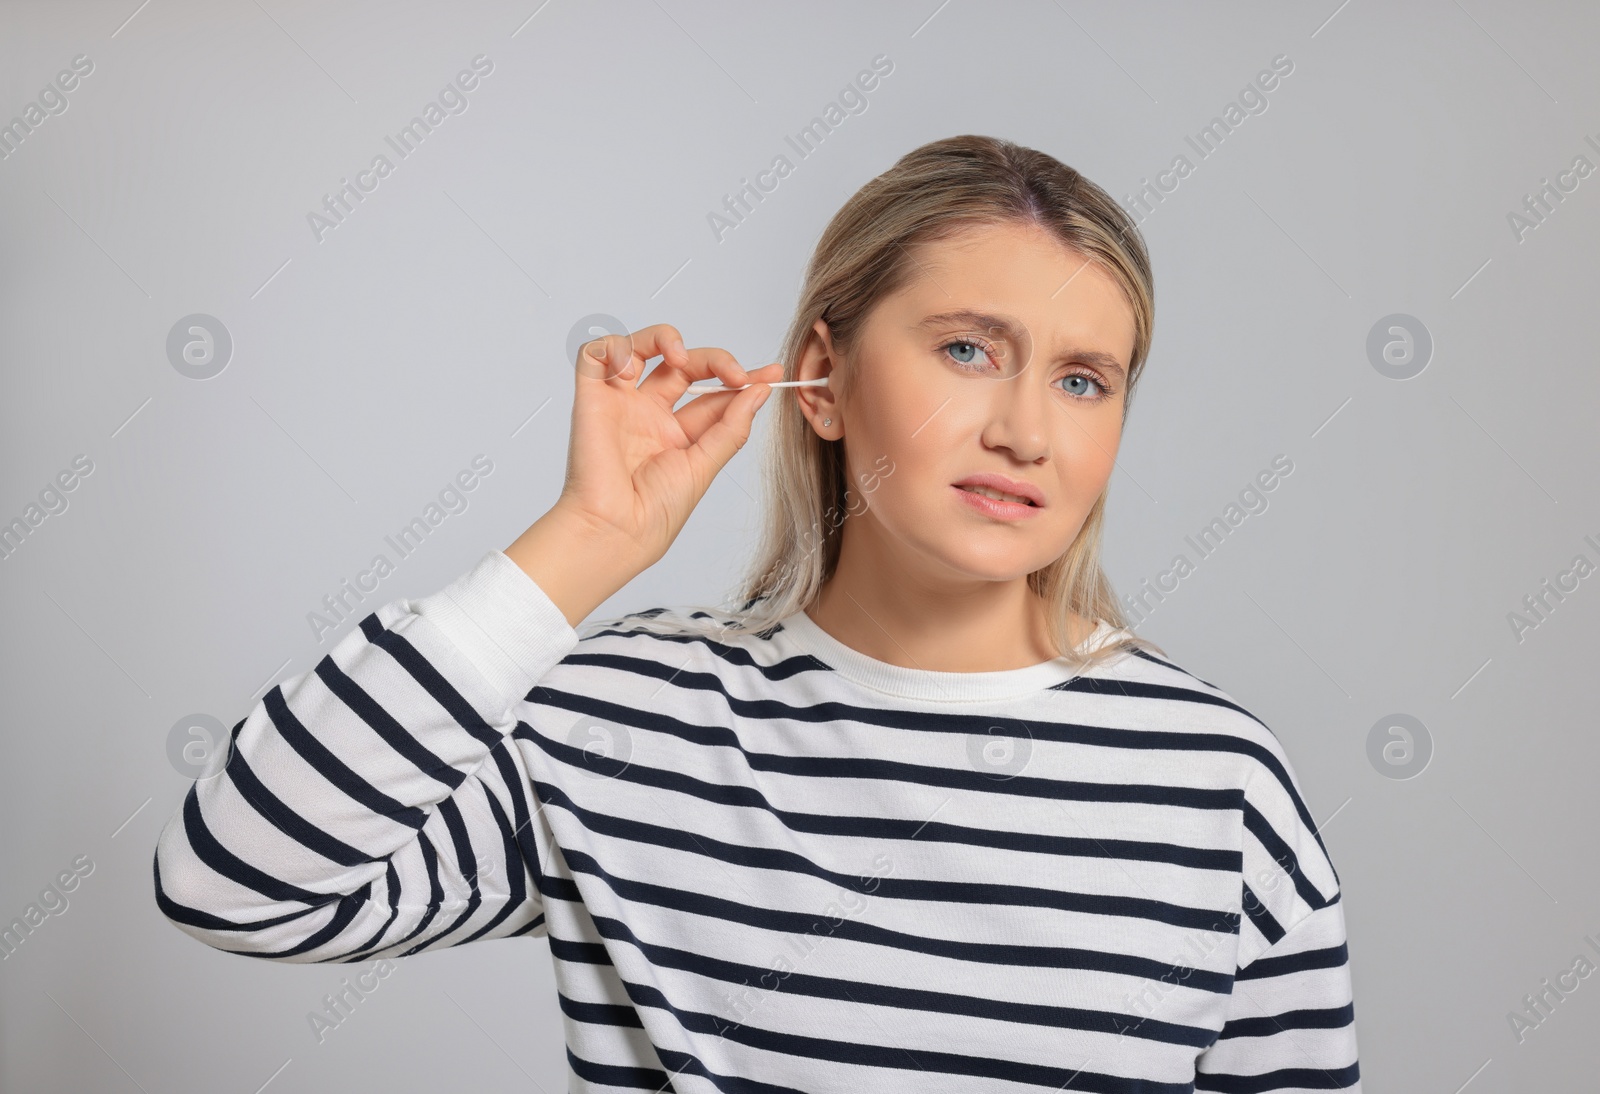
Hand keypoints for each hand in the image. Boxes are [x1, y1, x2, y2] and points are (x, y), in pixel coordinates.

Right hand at [555, 322, 781, 570]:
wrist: (618, 530)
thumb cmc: (655, 513)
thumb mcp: (705, 465)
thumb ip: (731, 427)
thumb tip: (759, 392)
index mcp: (676, 433)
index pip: (712, 394)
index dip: (742, 380)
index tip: (772, 376)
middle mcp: (648, 414)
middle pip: (684, 365)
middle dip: (716, 360)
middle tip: (738, 374)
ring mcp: (621, 404)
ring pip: (641, 347)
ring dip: (665, 338)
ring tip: (681, 357)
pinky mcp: (591, 397)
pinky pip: (595, 354)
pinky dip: (614, 345)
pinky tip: (633, 362)